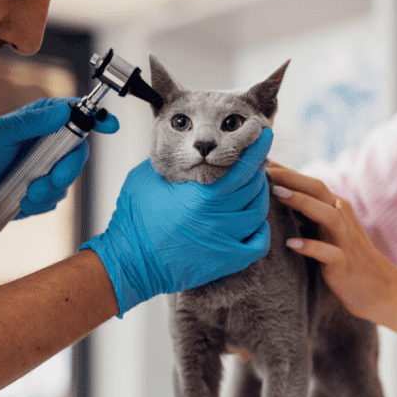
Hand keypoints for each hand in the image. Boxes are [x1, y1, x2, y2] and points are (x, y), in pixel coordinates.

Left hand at [0, 98, 119, 240]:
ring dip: (50, 189)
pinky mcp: (44, 193)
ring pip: (69, 179)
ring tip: (27, 193)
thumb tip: (63, 111)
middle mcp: (46, 144)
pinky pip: (56, 199)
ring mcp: (47, 169)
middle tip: (54, 177)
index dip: (95, 117)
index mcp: (38, 123)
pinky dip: (41, 203)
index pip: (74, 114)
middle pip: (78, 151)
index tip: (109, 125)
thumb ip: (30, 122)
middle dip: (69, 167)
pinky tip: (22, 201)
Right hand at [83, 128, 273, 316]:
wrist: (130, 262)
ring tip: (253, 187)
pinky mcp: (225, 261)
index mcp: (202, 196)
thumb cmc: (134, 220)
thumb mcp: (147, 178)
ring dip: (259, 197)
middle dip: (257, 171)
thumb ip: (170, 160)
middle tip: (253, 161)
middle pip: (253, 188)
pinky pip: (257, 245)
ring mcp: (224, 241)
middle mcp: (218, 218)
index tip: (266, 134)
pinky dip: (260, 231)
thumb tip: (185, 146)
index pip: (242, 168)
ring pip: (258, 213)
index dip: (258, 149)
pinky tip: (254, 222)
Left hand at [266, 163, 396, 322]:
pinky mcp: (345, 265)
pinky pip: (329, 253)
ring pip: (327, 215)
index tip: (264, 163)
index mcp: (337, 209)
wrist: (382, 290)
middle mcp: (343, 219)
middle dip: (292, 178)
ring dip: (302, 202)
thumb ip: (310, 215)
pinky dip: (310, 246)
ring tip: (277, 194)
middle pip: (319, 190)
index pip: (312, 184)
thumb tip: (278, 198)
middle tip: (265, 170)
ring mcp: (345, 241)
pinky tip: (291, 244)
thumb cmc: (348, 257)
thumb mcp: (329, 231)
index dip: (289, 172)